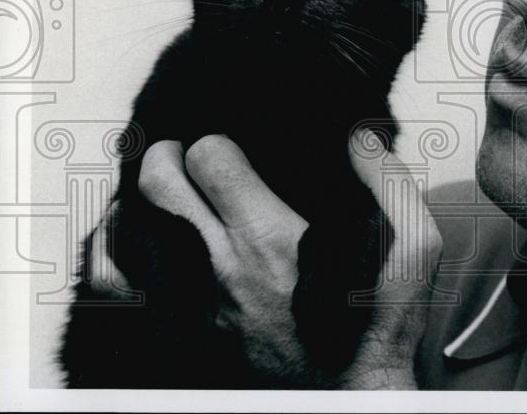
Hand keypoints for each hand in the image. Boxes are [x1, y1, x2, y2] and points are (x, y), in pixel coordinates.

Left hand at [88, 132, 441, 387]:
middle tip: (185, 159)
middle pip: (159, 184)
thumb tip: (358, 137)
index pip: (209, 158)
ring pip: (131, 229)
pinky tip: (132, 238)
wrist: (353, 395)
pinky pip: (117, 288)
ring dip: (142, 200)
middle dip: (169, 158)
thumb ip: (388, 182)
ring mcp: (193, 304)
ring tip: (162, 193)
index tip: (233, 152)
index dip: (218, 143)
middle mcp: (221, 268)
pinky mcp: (180, 333)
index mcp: (272, 239)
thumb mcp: (412, 248)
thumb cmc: (377, 325)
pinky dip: (114, 253)